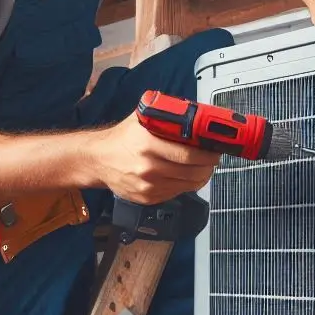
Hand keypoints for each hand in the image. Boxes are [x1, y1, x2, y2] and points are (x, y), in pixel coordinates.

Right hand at [86, 112, 220, 204]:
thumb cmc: (122, 137)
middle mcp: (148, 168)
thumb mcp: (142, 118)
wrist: (98, 159)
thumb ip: (167, 117)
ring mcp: (148, 186)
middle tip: (213, 158)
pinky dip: (186, 185)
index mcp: (148, 144)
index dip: (208, 154)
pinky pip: (177, 193)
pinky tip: (185, 175)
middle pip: (192, 172)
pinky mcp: (148, 198)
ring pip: (188, 185)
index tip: (216, 149)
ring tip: (203, 166)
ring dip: (201, 176)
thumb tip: (195, 115)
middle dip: (209, 166)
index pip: (189, 154)